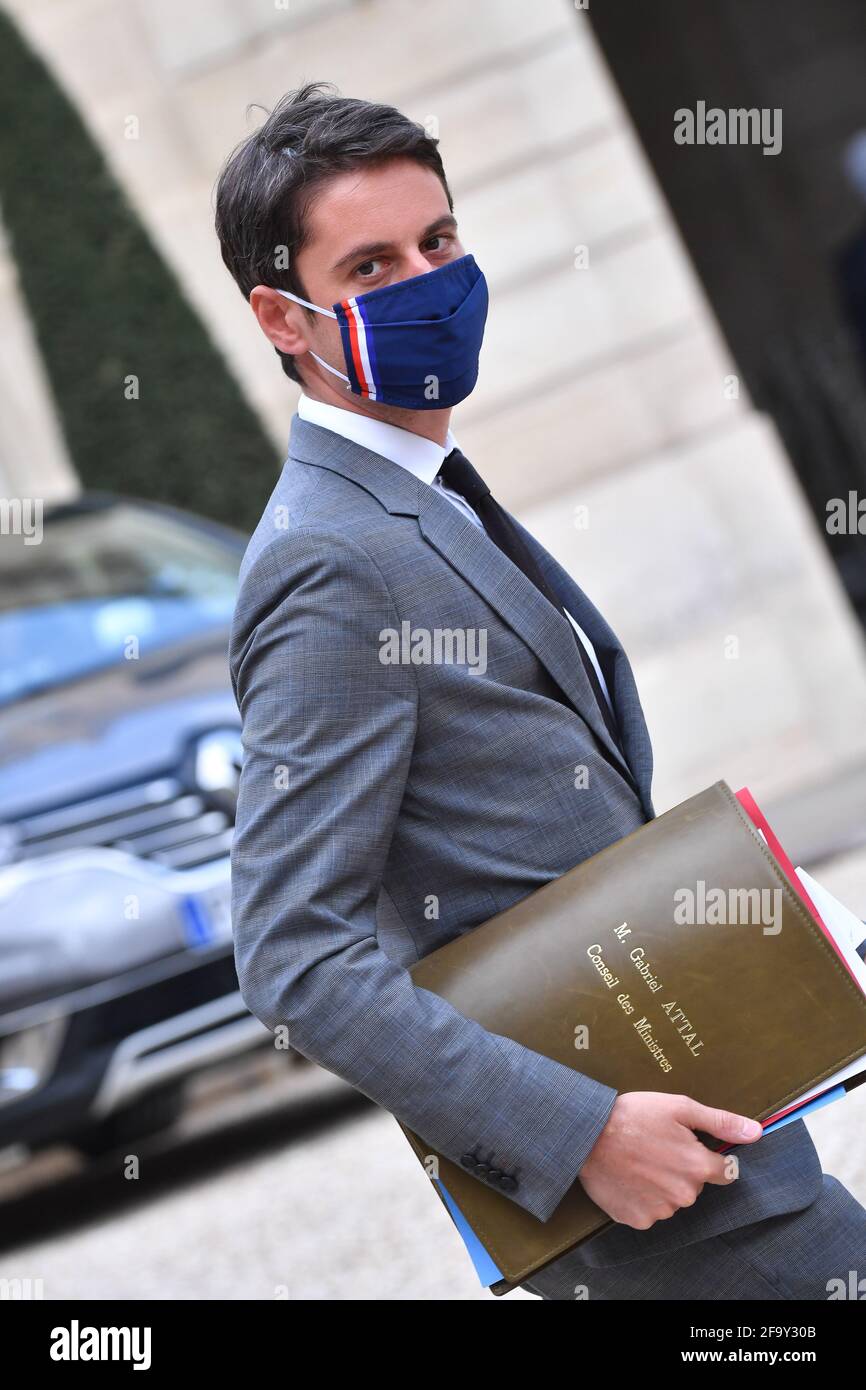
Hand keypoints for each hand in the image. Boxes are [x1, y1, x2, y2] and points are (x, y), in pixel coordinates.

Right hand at [578, 1091, 762, 1229]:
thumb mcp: (679, 1107)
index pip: (725, 1172)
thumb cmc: (633, 1116)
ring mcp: (660, 1211)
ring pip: (672, 1199)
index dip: (710, 1158)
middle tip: (657, 1147)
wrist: (587, 1134)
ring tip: (639, 1161)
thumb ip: (720, 1122)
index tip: (692, 1148)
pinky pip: (649, 1211)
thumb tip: (756, 1132)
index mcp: (697, 1167)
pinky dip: (641, 1198)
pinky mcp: (638, 1220)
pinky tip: (628, 1177)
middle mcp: (684, 1194)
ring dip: (661, 1184)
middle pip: (694, 1185)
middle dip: (681, 1169)